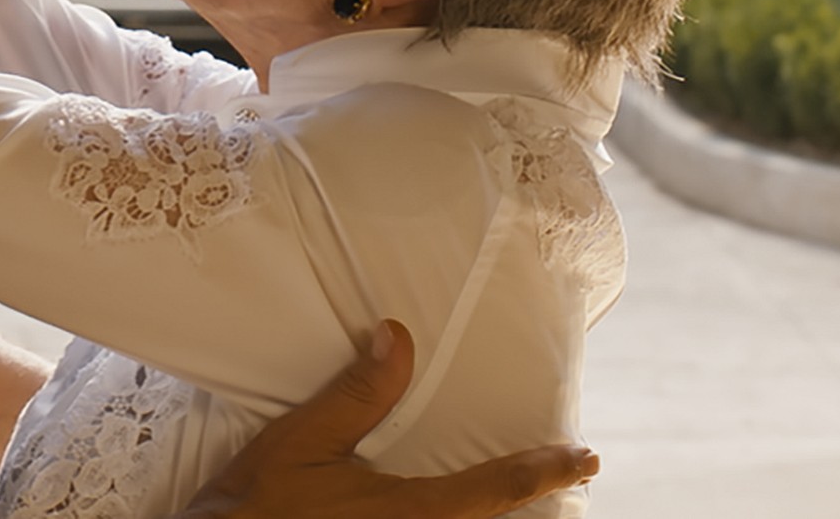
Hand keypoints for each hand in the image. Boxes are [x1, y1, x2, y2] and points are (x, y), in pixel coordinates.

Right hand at [171, 323, 598, 518]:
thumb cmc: (253, 509)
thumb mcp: (300, 445)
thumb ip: (356, 396)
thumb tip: (398, 338)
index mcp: (410, 515)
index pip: (496, 488)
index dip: (546, 471)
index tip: (586, 458)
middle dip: (528, 504)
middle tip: (560, 476)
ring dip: (486, 515)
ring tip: (513, 495)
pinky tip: (434, 509)